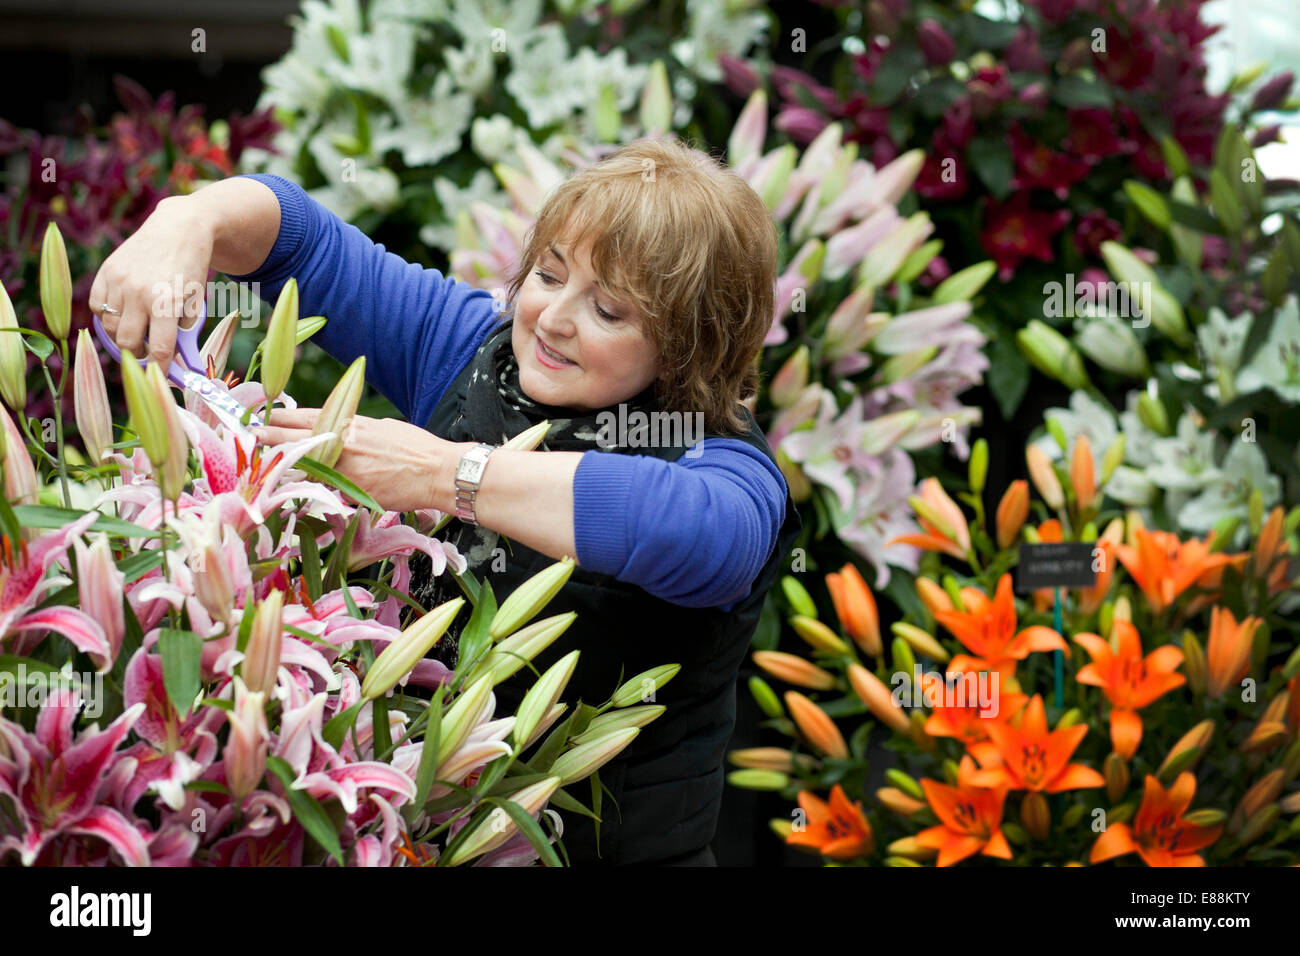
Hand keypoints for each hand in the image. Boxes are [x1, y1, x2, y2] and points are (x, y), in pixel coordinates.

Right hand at [89, 196, 212, 365]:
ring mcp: (119, 281)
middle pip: (126, 342)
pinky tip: (121, 311)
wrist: (180, 229)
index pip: (158, 349)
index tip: (159, 378)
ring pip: (108, 326)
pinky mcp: (107, 271)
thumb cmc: (191, 269)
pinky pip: (96, 305)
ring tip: (134, 331)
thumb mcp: (195, 301)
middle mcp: (139, 293)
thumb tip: (171, 357)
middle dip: (136, 354)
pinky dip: (105, 314)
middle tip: (144, 353)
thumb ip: (182, 330)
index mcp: (166, 303)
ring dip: (120, 335)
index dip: (159, 369)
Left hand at [253, 408, 462, 513]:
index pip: (303, 417)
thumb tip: (338, 436)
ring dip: (288, 468)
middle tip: (248, 437)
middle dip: (269, 439)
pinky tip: (305, 493)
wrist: (438, 472)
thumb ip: (354, 432)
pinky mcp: (352, 492)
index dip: (279, 419)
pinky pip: (328, 490)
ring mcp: (344, 469)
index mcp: (349, 423)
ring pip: (305, 468)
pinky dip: (318, 490)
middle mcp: (341, 443)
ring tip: (269, 467)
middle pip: (294, 439)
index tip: (260, 420)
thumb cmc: (416, 448)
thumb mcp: (381, 428)